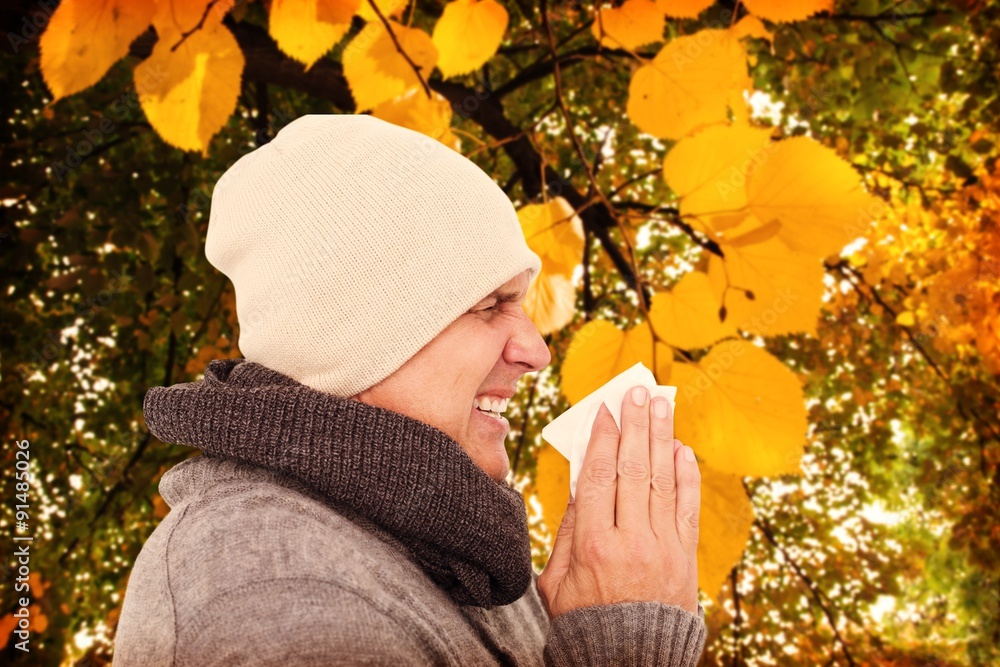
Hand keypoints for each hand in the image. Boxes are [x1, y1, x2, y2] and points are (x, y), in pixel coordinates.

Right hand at [537, 385, 700, 616]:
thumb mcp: (556, 580)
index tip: (605, 410)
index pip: (599, 477)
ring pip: (664, 481)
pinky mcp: (686, 558)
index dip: (603, 439)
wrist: (629, 661)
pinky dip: (687, 475)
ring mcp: (664, 549)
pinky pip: (688, 507)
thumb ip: (567, 531)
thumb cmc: (583, 619)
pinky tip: (683, 448)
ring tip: (662, 403)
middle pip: (634, 470)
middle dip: (636, 425)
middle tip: (637, 390)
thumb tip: (581, 486)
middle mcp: (631, 542)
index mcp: (593, 546)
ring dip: (663, 437)